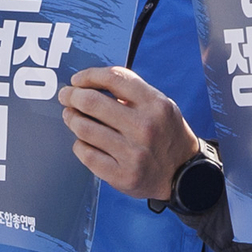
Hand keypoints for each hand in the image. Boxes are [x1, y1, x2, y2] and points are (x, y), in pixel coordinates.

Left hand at [60, 65, 198, 200]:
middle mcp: (145, 128)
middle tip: (66, 96)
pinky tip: (84, 141)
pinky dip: (80, 144)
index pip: (114, 78)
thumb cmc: (167, 135)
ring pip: (84, 128)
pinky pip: (86, 154)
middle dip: (71, 96)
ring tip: (72, 117)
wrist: (185, 175)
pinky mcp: (122, 175)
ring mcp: (133, 154)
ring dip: (72, 119)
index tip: (77, 80)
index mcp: (156, 105)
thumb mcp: (161, 106)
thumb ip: (132, 92)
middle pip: (91, 102)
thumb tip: (91, 84)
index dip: (88, 76)